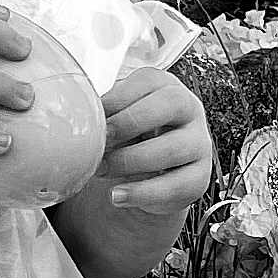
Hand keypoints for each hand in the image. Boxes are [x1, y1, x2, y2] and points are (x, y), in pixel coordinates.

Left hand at [96, 67, 212, 214]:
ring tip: (102, 170)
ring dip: (130, 161)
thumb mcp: (118, 117)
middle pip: (171, 105)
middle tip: (101, 142)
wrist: (150, 174)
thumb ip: (104, 114)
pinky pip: (176, 185)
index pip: (149, 82)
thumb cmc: (130, 136)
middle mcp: (190, 109)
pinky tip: (118, 195)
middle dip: (130, 123)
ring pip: (173, 148)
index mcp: (165, 87)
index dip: (119, 100)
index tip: (94, 118)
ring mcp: (199, 143)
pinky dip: (143, 193)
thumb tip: (77, 118)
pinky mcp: (200, 177)